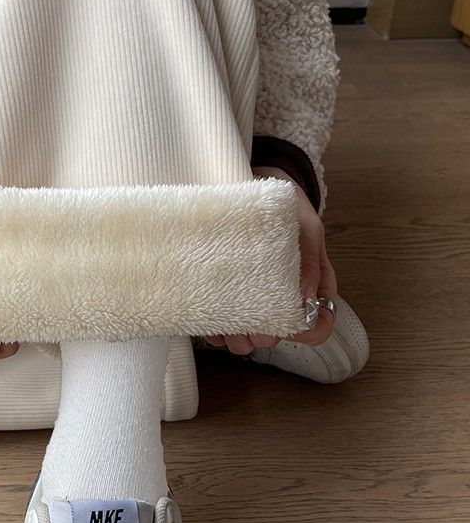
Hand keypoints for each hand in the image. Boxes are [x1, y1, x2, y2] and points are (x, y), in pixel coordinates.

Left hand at [203, 166, 337, 355]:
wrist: (251, 183)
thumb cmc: (284, 206)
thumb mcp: (305, 226)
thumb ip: (311, 260)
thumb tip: (308, 300)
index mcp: (310, 287)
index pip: (316, 327)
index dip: (301, 332)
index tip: (282, 319)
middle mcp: (282, 299)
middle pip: (274, 338)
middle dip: (259, 334)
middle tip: (244, 319)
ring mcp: (252, 300)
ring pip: (245, 339)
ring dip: (234, 334)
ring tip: (222, 318)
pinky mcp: (225, 296)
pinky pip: (218, 328)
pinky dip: (212, 329)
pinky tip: (207, 317)